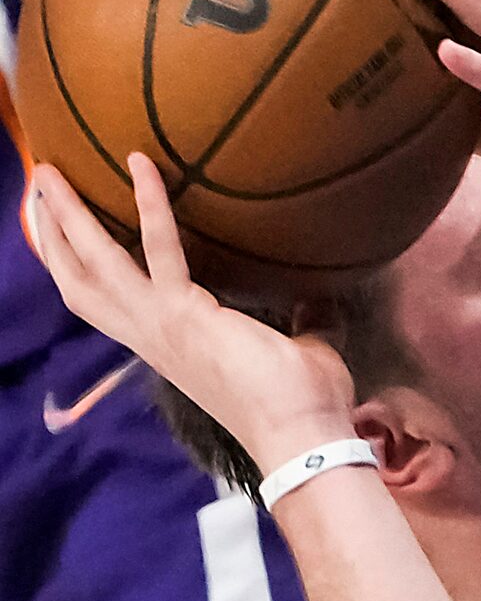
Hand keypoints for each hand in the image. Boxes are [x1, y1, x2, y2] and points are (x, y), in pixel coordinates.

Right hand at [22, 156, 356, 476]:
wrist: (302, 435)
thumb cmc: (301, 402)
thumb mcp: (301, 349)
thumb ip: (304, 320)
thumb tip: (320, 299)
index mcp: (168, 345)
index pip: (105, 303)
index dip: (78, 268)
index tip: (64, 234)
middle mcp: (152, 335)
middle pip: (80, 280)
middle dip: (53, 233)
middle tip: (40, 186)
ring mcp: (160, 325)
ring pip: (95, 262)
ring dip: (68, 215)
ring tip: (49, 171)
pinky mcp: (182, 312)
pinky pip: (159, 247)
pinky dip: (149, 204)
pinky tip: (141, 164)